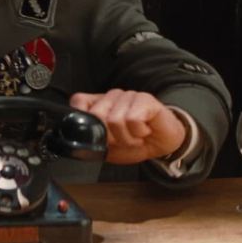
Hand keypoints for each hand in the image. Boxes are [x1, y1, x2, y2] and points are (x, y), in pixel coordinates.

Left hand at [69, 89, 185, 164]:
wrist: (163, 143)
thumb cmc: (135, 143)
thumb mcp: (108, 147)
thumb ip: (91, 139)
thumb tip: (78, 137)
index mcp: (99, 104)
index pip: (78, 102)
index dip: (87, 123)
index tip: (102, 136)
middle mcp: (111, 96)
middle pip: (96, 115)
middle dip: (110, 137)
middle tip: (123, 139)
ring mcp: (127, 95)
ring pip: (115, 120)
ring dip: (127, 138)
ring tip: (136, 136)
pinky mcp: (144, 98)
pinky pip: (133, 119)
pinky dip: (139, 132)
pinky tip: (145, 131)